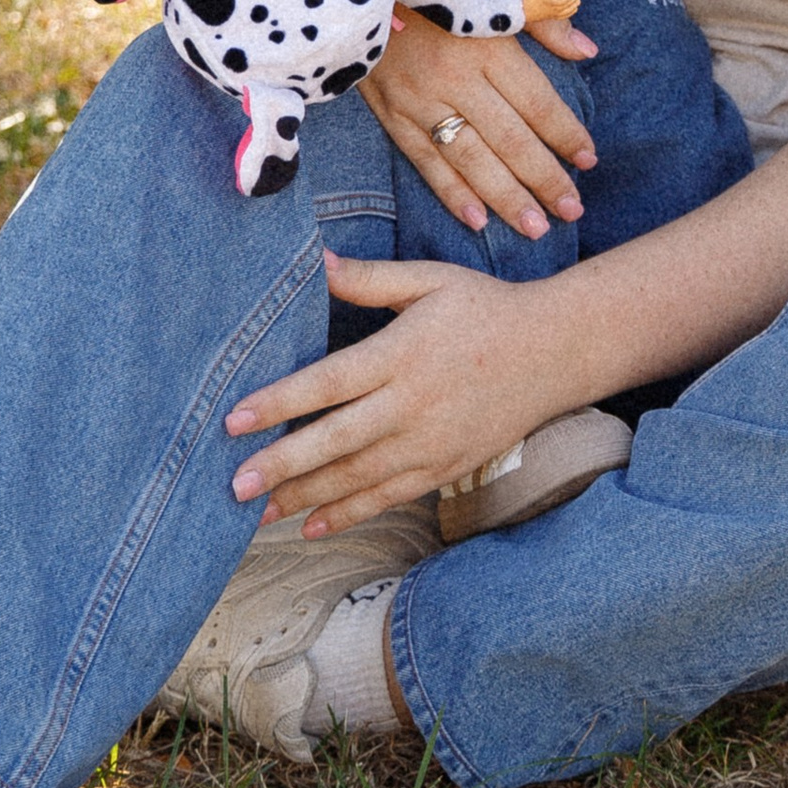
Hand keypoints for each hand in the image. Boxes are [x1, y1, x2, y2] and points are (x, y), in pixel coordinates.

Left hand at [225, 251, 568, 532]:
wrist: (555, 352)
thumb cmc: (485, 308)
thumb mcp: (429, 280)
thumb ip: (369, 278)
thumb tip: (316, 260)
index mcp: (402, 353)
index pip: (331, 383)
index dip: (281, 403)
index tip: (234, 420)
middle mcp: (414, 404)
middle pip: (338, 440)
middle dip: (283, 465)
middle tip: (233, 485)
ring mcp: (431, 442)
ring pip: (359, 477)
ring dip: (305, 498)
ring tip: (254, 514)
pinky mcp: (446, 467)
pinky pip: (390, 496)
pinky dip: (350, 514)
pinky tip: (311, 526)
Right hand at [361, 4, 595, 241]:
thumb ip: (543, 17)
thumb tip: (586, 51)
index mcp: (487, 44)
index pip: (538, 102)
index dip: (566, 134)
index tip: (589, 159)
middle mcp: (456, 77)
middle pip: (510, 139)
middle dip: (545, 179)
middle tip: (573, 210)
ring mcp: (420, 100)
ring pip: (471, 160)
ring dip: (506, 198)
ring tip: (536, 228)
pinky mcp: (391, 114)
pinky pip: (425, 161)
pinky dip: (451, 194)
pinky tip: (477, 221)